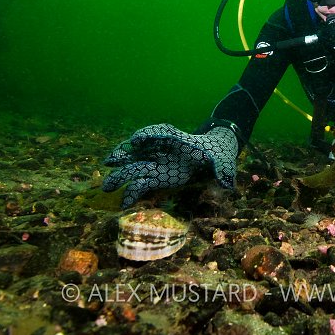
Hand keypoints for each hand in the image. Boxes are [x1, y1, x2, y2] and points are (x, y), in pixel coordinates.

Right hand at [102, 123, 237, 207]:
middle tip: (110, 161)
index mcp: (179, 139)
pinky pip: (142, 184)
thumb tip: (227, 183)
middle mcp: (163, 149)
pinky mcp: (157, 177)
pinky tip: (123, 202)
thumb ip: (223, 170)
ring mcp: (158, 163)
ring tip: (107, 186)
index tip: (137, 140)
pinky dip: (132, 192)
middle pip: (141, 150)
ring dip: (121, 174)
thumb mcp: (223, 160)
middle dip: (125, 155)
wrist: (211, 157)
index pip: (161, 132)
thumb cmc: (215, 155)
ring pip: (135, 166)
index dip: (148, 134)